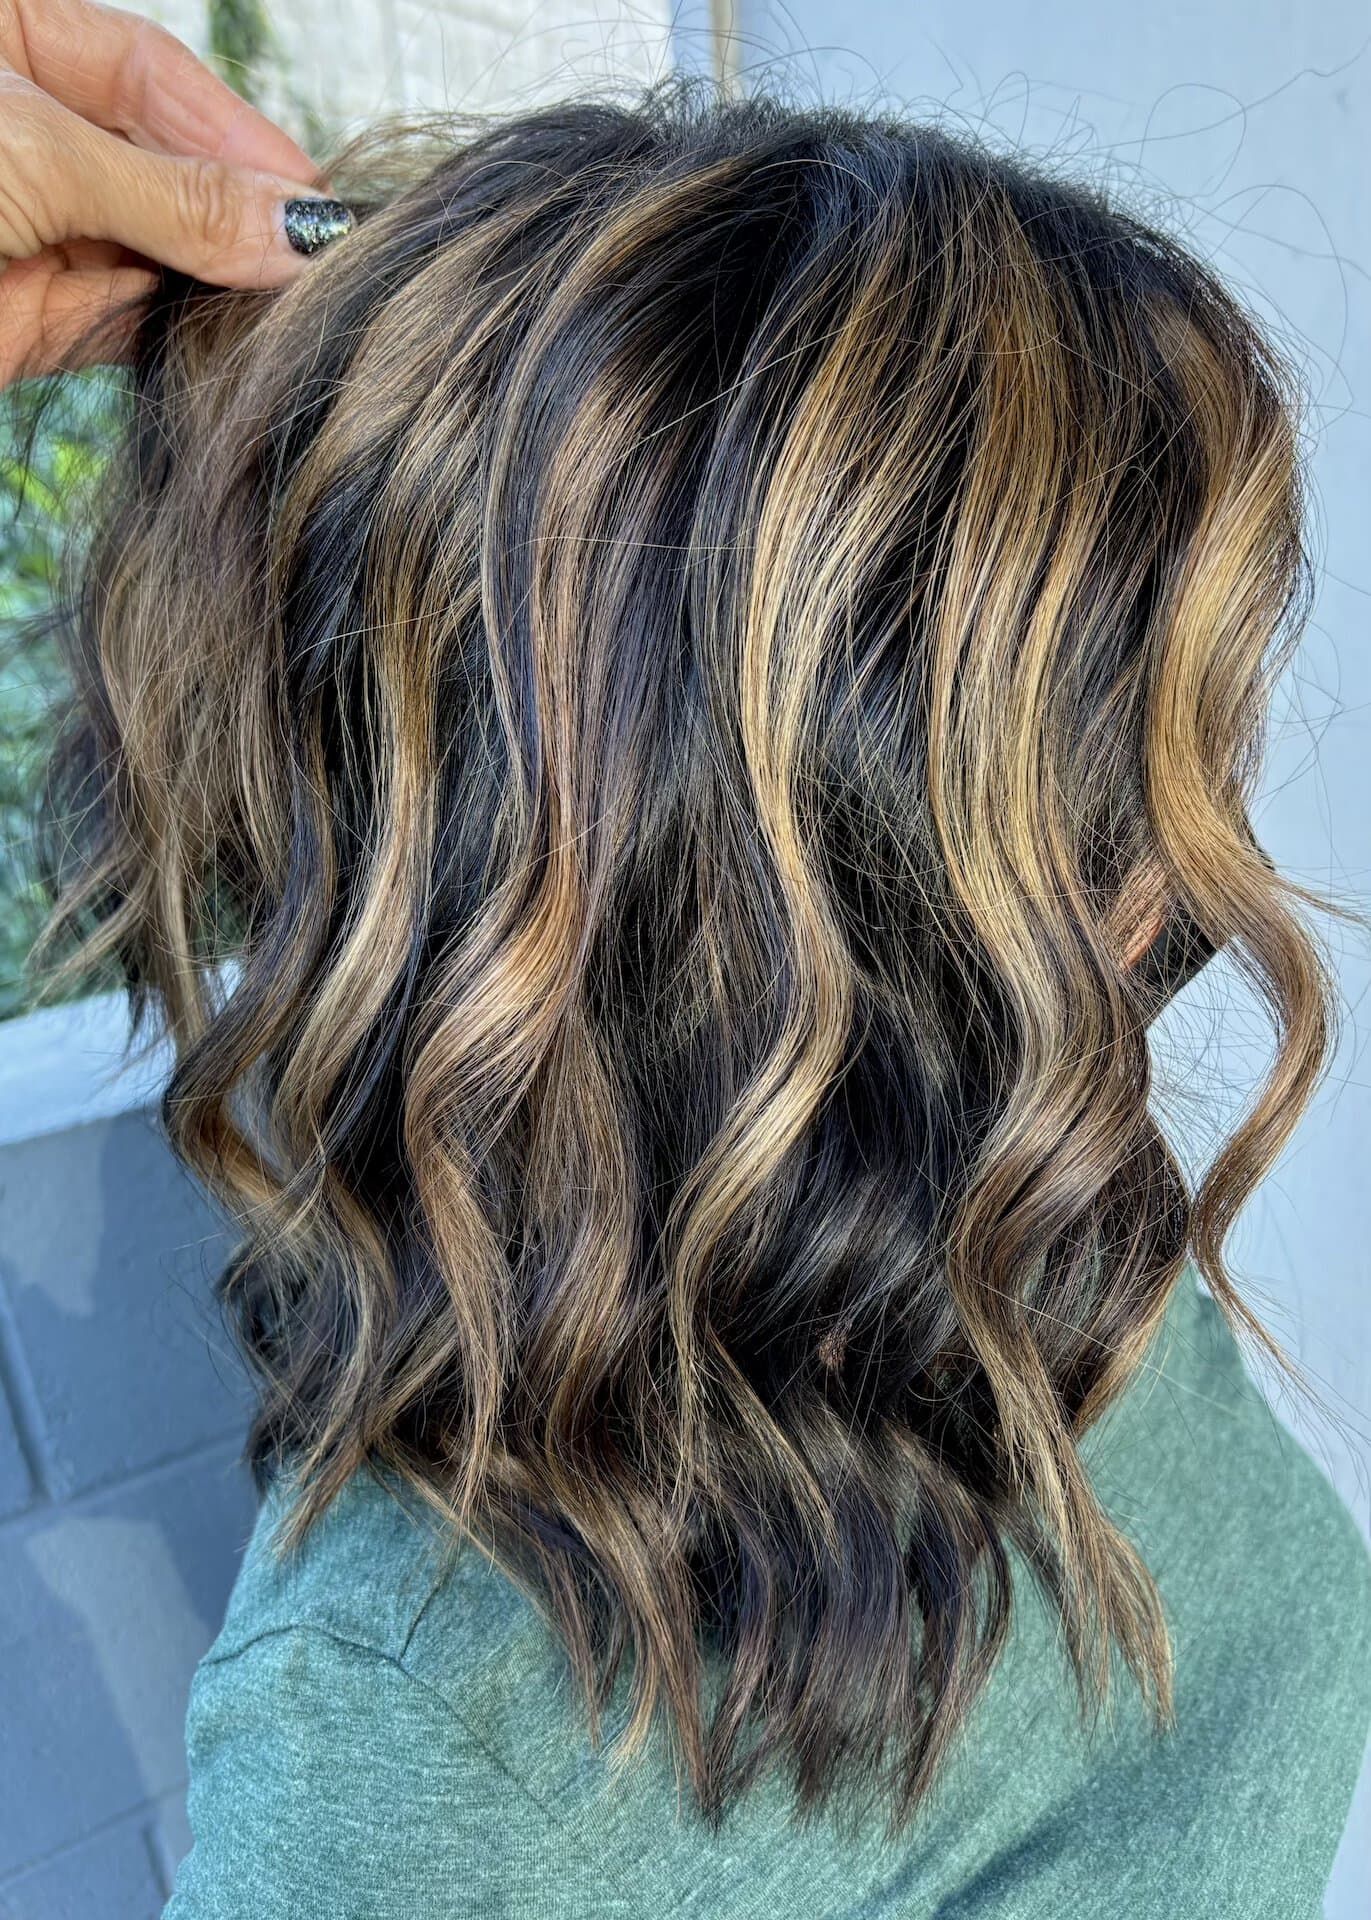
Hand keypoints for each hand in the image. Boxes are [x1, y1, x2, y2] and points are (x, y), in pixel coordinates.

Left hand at [0, 0, 350, 385]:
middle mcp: (26, 133)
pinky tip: (229, 342)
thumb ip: (176, 198)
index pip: (150, 74)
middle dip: (235, 218)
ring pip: (152, 254)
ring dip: (216, 286)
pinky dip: (177, 336)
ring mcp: (27, 228)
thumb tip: (298, 230)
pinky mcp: (27, 319)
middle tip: (314, 263)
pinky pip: (123, 323)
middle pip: (163, 170)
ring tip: (283, 308)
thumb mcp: (39, 154)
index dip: (239, 134)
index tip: (312, 198)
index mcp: (11, 40)